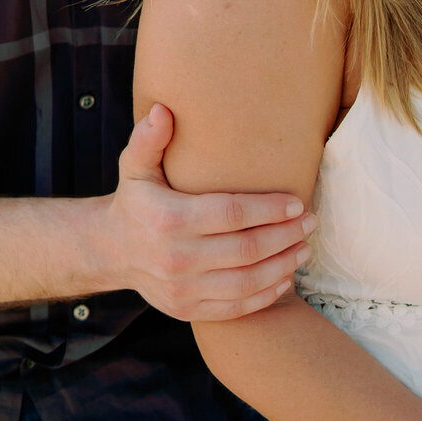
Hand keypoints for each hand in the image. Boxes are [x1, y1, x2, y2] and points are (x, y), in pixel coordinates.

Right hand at [98, 103, 313, 320]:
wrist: (111, 251)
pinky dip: (266, 295)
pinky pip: (236, 307)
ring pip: (246, 282)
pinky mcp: (187, 310)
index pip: (232, 215)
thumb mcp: (135, 166)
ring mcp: (182, 289)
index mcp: (168, 219)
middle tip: (311, 222)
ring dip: (283, 265)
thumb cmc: (135, 200)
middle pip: (246, 250)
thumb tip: (163, 110)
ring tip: (304, 247)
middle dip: (286, 236)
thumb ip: (149, 138)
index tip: (297, 202)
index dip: (270, 210)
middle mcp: (176, 258)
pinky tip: (285, 277)